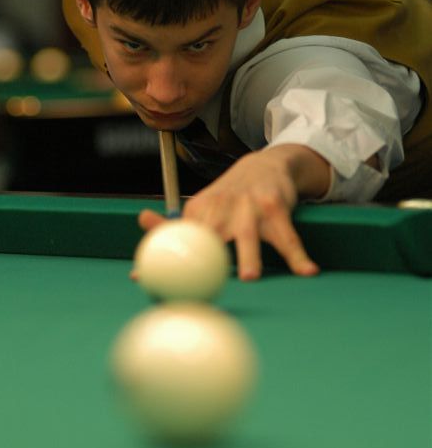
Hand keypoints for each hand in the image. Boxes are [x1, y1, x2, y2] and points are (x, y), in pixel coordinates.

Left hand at [139, 144, 324, 279]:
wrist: (264, 165)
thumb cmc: (229, 198)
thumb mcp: (201, 207)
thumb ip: (174, 224)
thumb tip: (141, 225)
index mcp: (200, 210)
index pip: (179, 235)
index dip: (162, 256)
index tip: (144, 278)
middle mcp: (222, 207)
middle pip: (211, 236)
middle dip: (204, 257)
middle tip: (200, 281)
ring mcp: (250, 207)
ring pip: (249, 236)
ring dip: (250, 256)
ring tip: (250, 278)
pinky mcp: (276, 208)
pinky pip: (288, 237)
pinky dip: (297, 256)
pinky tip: (307, 271)